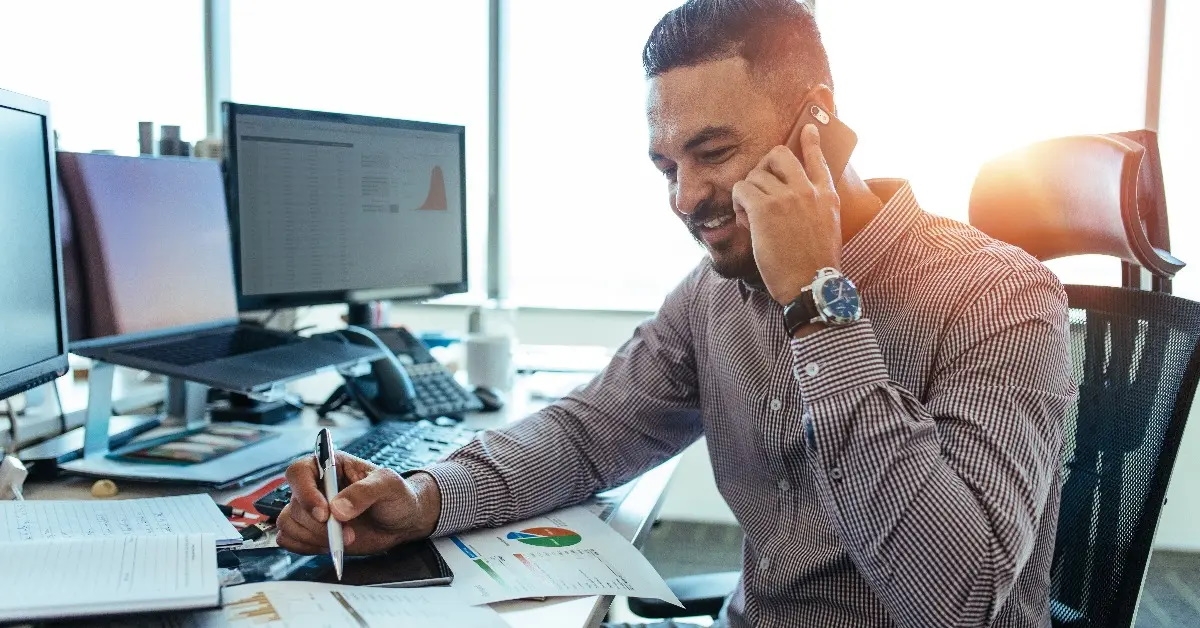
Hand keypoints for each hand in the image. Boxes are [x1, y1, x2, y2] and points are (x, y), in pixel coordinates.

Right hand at [275, 451, 440, 555]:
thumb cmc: (396, 495)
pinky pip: (289, 539)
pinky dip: (307, 547)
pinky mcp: (310, 530)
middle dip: (320, 525)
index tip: (325, 514)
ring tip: (346, 539)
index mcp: (330, 465)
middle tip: (349, 533)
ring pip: (289, 524)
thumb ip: (365, 492)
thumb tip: (337, 508)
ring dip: (315, 537)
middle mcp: (315, 486)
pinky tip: (331, 546)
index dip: (305, 493)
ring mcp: (311, 510)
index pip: (299, 472)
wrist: (402, 521)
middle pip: (295, 505)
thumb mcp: (388, 485)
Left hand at [732, 123, 841, 303]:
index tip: (807, 129)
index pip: (818, 159)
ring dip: (747, 193)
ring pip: (754, 175)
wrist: (810, 284)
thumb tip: (798, 199)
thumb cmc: (815, 265)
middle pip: (779, 155)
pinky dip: (738, 203)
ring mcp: (786, 197)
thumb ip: (817, 208)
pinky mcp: (764, 208)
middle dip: (764, 165)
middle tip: (758, 185)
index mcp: (827, 196)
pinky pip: (741, 189)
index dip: (811, 142)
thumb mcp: (828, 228)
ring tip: (751, 216)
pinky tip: (745, 219)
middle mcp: (807, 190)